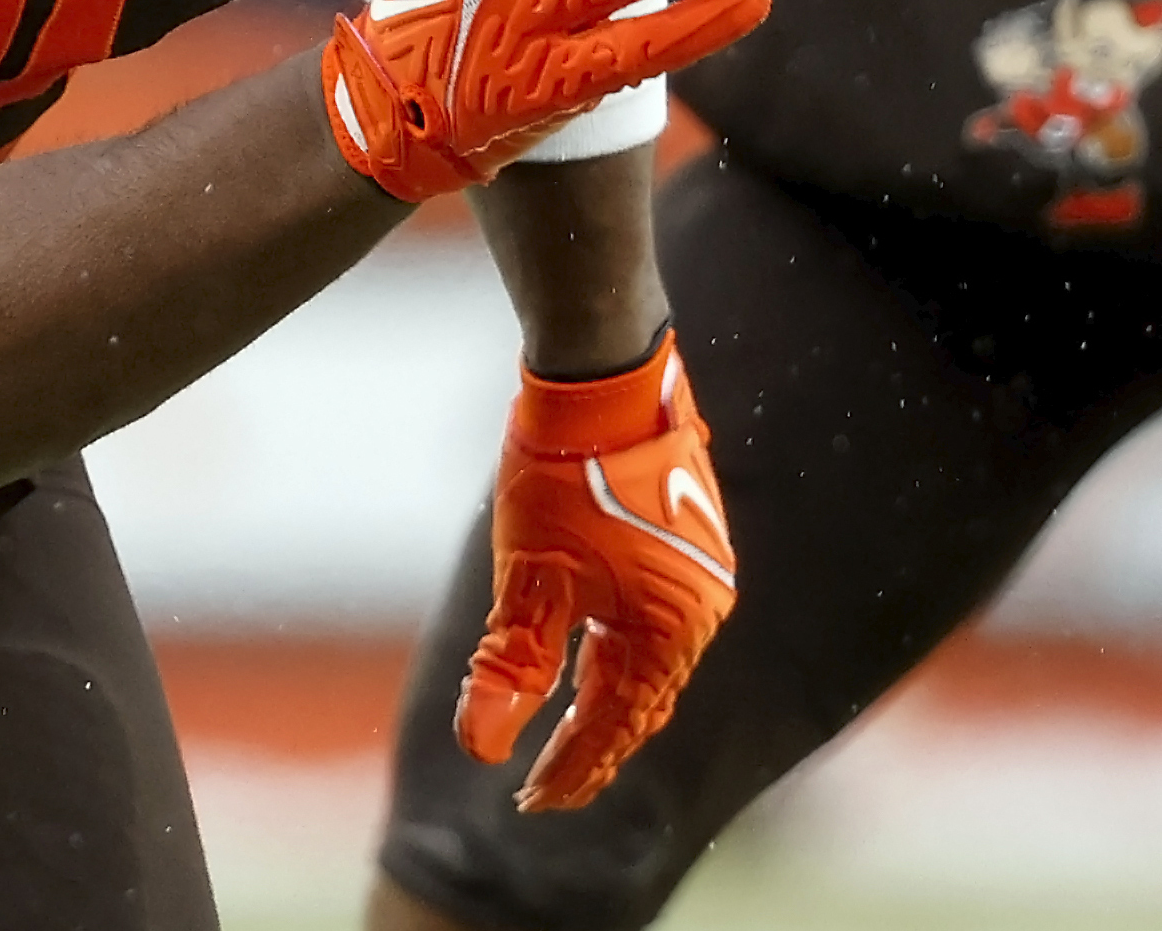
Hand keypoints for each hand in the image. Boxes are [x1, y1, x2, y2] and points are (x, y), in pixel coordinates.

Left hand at [457, 329, 736, 809]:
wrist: (605, 381)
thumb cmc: (564, 475)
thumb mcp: (527, 578)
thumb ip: (510, 669)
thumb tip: (481, 748)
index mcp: (669, 632)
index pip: (617, 725)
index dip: (572, 768)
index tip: (530, 801)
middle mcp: (701, 612)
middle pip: (641, 703)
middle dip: (591, 746)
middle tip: (543, 784)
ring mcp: (702, 577)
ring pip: (651, 663)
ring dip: (608, 701)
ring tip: (567, 736)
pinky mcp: (689, 546)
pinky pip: (657, 624)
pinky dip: (622, 655)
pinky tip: (594, 657)